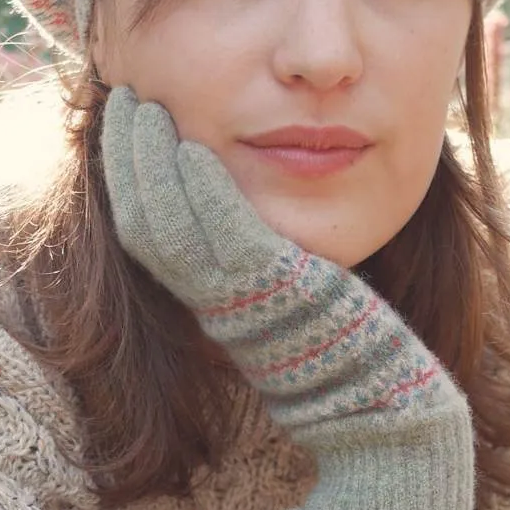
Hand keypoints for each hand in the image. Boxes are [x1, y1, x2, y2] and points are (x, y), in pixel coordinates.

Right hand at [100, 86, 474, 509]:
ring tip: (147, 106)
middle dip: (129, 157)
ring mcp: (242, 300)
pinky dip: (205, 191)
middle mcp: (215, 304)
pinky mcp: (278, 292)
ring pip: (170, 223)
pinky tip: (198, 149)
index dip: (128, 176)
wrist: (382, 411)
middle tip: (126, 98)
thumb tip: (245, 207)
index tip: (127, 123)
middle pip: (145, 221)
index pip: (146, 231)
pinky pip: (227, 236)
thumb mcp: (289, 295)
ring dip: (153, 161)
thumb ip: (262, 259)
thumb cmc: (346, 354)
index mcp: (213, 303)